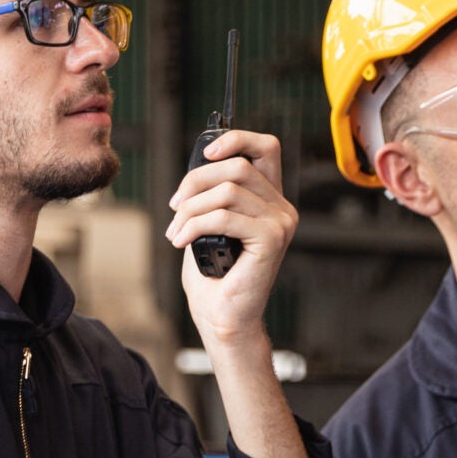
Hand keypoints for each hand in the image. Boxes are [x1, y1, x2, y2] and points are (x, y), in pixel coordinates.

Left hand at [167, 129, 295, 350]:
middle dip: (195, 181)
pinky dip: (195, 225)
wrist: (221, 317)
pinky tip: (181, 240)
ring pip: (228, 190)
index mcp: (270, 200)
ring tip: (176, 231)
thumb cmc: (212, 276)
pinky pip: (225, 216)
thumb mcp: (206, 223)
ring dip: (191, 208)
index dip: (236, 139)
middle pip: (238, 165)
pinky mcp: (272, 240)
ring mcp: (281, 223)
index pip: (265, 148)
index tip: (205, 153)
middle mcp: (281, 209)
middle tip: (175, 207)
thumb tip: (197, 165)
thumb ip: (209, 193)